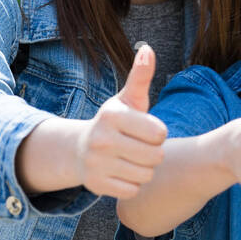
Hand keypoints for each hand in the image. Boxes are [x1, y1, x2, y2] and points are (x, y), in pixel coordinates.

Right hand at [76, 44, 167, 199]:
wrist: (80, 150)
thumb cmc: (116, 122)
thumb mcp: (128, 99)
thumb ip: (140, 76)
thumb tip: (148, 49)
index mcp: (112, 116)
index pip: (159, 133)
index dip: (158, 134)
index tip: (147, 131)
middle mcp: (101, 139)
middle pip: (155, 156)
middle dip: (154, 153)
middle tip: (140, 147)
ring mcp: (96, 163)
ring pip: (146, 175)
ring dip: (145, 170)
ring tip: (132, 159)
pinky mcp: (95, 185)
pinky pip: (133, 190)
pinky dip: (133, 184)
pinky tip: (123, 173)